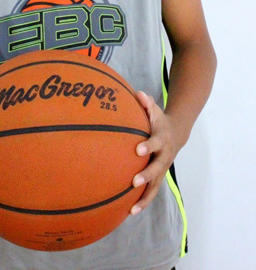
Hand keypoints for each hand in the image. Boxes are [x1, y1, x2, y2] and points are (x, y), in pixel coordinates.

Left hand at [130, 91, 177, 214]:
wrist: (176, 133)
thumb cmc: (159, 121)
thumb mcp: (155, 110)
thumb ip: (146, 103)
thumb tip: (138, 94)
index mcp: (161, 139)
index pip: (155, 142)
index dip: (148, 146)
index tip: (137, 149)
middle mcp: (164, 156)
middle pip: (157, 168)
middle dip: (146, 175)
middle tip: (134, 181)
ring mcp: (162, 169)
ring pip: (156, 186)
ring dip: (145, 197)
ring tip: (132, 209)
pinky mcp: (159, 178)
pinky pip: (152, 192)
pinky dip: (143, 202)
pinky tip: (130, 212)